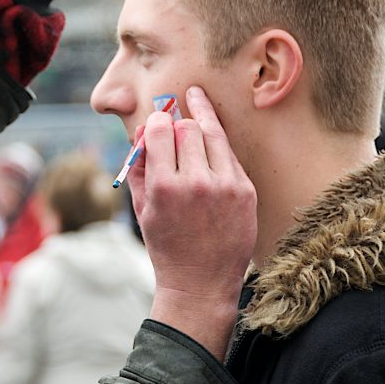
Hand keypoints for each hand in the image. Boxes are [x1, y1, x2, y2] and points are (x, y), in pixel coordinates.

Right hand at [126, 85, 256, 360]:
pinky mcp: (246, 192)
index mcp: (164, 186)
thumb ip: (139, 166)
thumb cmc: (166, 245)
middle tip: (177, 116)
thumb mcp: (142, 207)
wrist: (201, 284)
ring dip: (202, 120)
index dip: (159, 120)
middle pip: (189, 127)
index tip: (158, 119)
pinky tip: (213, 140)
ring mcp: (225, 186)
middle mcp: (196, 182)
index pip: (162, 129)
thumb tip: (145, 130)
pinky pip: (230, 155)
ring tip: (197, 100)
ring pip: (214, 134)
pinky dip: (218, 146)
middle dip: (180, 121)